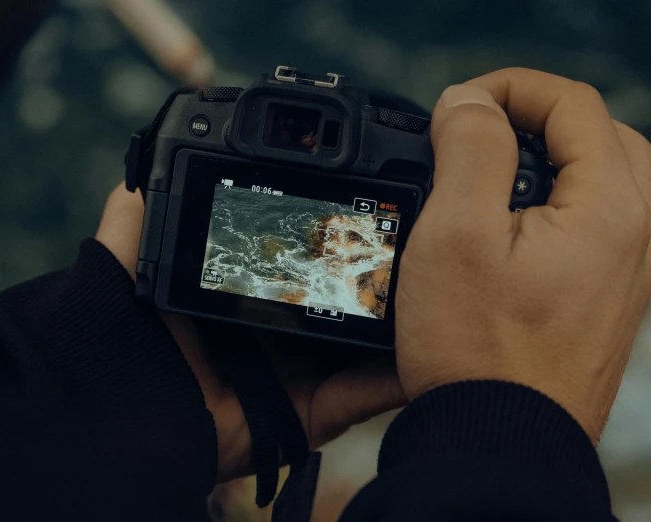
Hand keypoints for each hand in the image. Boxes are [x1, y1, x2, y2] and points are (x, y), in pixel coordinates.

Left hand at [95, 185, 406, 480]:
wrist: (116, 405)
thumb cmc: (123, 326)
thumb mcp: (126, 252)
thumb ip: (140, 209)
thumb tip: (151, 164)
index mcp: (237, 298)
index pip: (296, 268)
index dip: (330, 245)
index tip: (365, 214)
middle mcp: (268, 336)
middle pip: (334, 305)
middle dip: (375, 284)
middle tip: (416, 253)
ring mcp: (289, 377)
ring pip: (358, 351)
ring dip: (399, 329)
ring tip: (441, 297)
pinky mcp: (301, 416)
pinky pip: (357, 399)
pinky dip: (393, 380)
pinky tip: (427, 355)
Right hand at [396, 68, 650, 443]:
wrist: (497, 440)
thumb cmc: (476, 350)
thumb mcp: (456, 233)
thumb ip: (469, 149)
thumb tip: (468, 102)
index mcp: (610, 209)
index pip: (573, 104)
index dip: (508, 89)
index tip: (454, 108)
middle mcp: (635, 236)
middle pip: (599, 135)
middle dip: (533, 117)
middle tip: (473, 132)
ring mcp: (625, 272)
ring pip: (600, 179)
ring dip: (546, 159)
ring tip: (486, 173)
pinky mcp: (602, 298)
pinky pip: (590, 224)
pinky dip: (552, 202)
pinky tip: (506, 227)